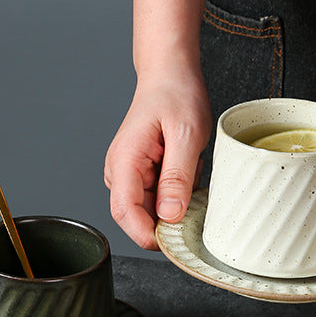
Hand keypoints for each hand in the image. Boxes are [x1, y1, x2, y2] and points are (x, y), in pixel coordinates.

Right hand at [104, 69, 210, 249]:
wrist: (170, 75)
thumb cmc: (176, 95)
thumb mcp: (186, 134)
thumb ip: (177, 177)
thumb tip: (170, 215)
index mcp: (124, 162)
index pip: (125, 213)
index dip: (148, 234)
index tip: (175, 241)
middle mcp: (119, 173)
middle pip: (137, 219)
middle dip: (167, 221)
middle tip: (195, 201)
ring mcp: (128, 177)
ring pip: (150, 212)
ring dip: (175, 205)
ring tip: (191, 172)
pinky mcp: (140, 178)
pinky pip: (159, 201)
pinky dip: (178, 195)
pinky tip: (188, 172)